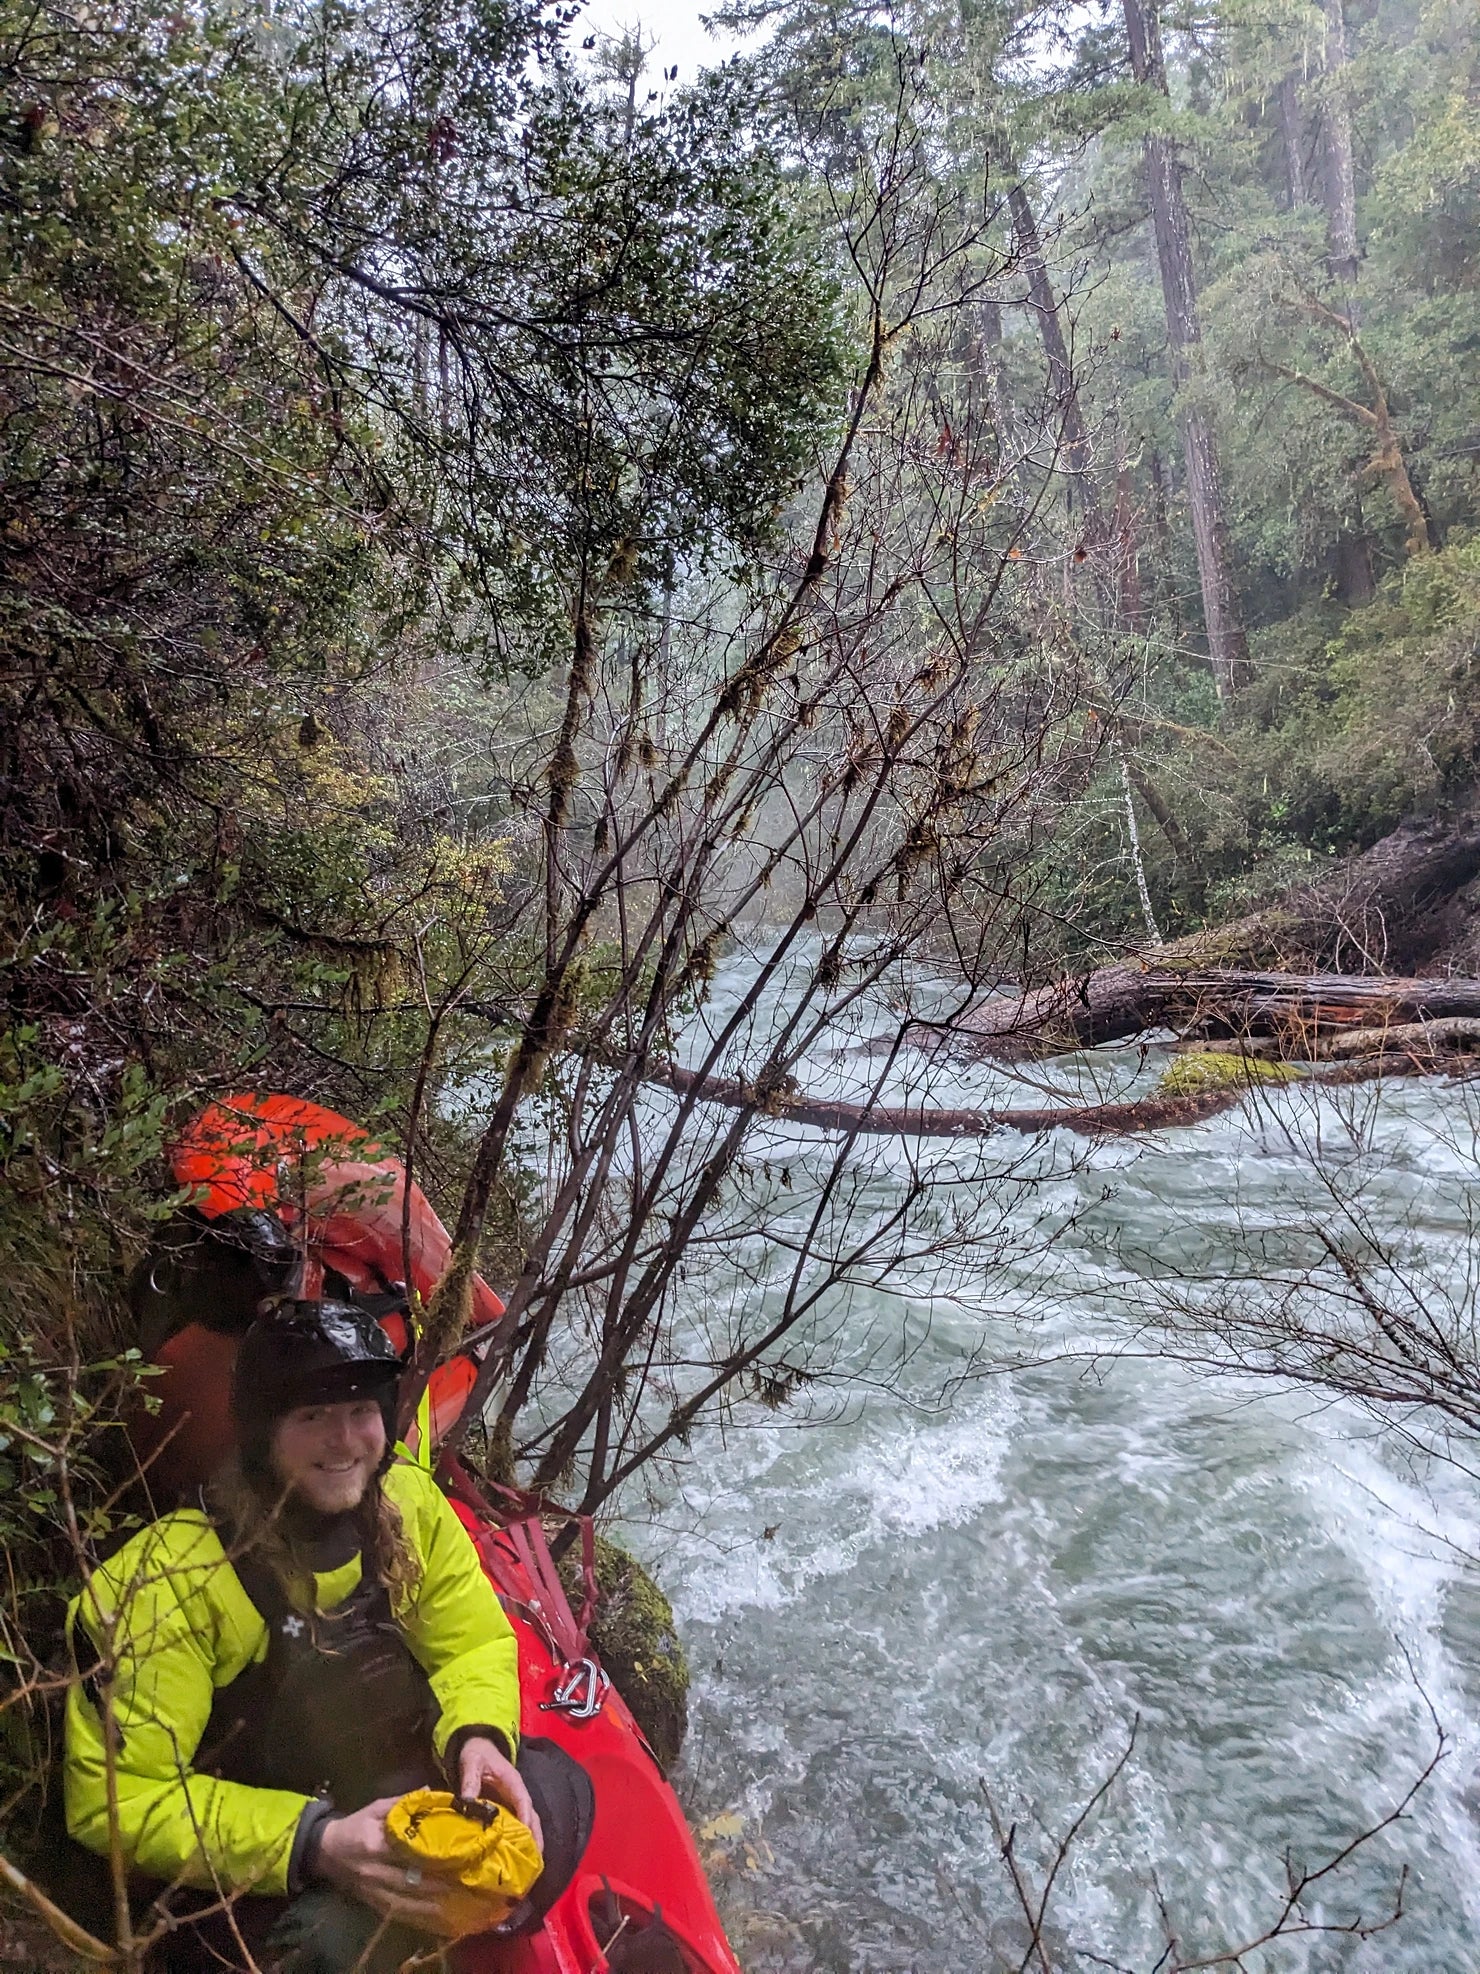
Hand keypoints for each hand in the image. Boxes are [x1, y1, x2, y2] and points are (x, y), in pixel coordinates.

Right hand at [315, 1797, 449, 1928]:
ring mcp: (374, 1891)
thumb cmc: (355, 1825)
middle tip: (466, 1880)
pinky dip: (420, 1916)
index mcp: (376, 1843)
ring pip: (408, 1901)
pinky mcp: (374, 1904)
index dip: (433, 1853)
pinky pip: (399, 1913)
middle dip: (439, 1882)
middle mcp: (375, 1870)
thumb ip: (404, 1801)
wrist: (325, 1852)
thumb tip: (432, 1791)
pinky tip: (439, 1916)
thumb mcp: (376, 1808)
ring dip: (434, 1903)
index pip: (409, 1850)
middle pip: (411, 1880)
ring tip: (459, 1900)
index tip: (458, 1853)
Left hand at [456, 1735, 543, 1857]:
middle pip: (532, 1819)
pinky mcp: (506, 1812)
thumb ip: (470, 1781)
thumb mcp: (472, 1763)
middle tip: (534, 1865)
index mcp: (513, 1783)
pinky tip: (514, 1861)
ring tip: (528, 1869)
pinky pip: (517, 1829)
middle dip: (535, 1840)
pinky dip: (519, 1844)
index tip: (526, 1839)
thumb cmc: (476, 1754)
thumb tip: (467, 1802)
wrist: (476, 1746)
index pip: (524, 1803)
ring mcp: (514, 1805)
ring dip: (530, 1845)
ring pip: (528, 1826)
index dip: (526, 1820)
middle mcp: (518, 1796)